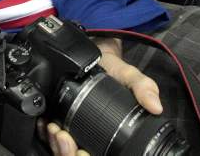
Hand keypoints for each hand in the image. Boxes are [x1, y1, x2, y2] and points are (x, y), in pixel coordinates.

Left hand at [43, 38, 160, 155]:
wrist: (96, 54)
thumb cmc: (113, 69)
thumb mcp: (130, 75)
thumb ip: (143, 87)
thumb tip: (156, 106)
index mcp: (108, 134)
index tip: (80, 150)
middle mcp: (90, 136)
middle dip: (66, 153)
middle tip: (62, 136)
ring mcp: (73, 131)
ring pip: (60, 152)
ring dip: (54, 145)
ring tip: (53, 128)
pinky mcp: (59, 120)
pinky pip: (47, 138)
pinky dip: (43, 134)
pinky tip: (45, 124)